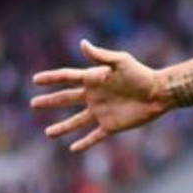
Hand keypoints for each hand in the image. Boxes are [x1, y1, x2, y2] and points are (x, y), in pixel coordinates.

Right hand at [30, 40, 167, 151]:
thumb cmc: (141, 74)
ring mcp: (101, 112)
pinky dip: (84, 143)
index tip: (36, 80)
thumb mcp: (121, 62)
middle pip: (67, 99)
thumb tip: (82, 43)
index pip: (68, 78)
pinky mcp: (111, 126)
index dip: (52, 78)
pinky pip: (94, 136)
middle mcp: (94, 96)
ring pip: (76, 121)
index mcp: (94, 79)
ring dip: (62, 128)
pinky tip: (73, 149)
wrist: (159, 93)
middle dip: (50, 101)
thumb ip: (101, 55)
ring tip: (48, 133)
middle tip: (33, 104)